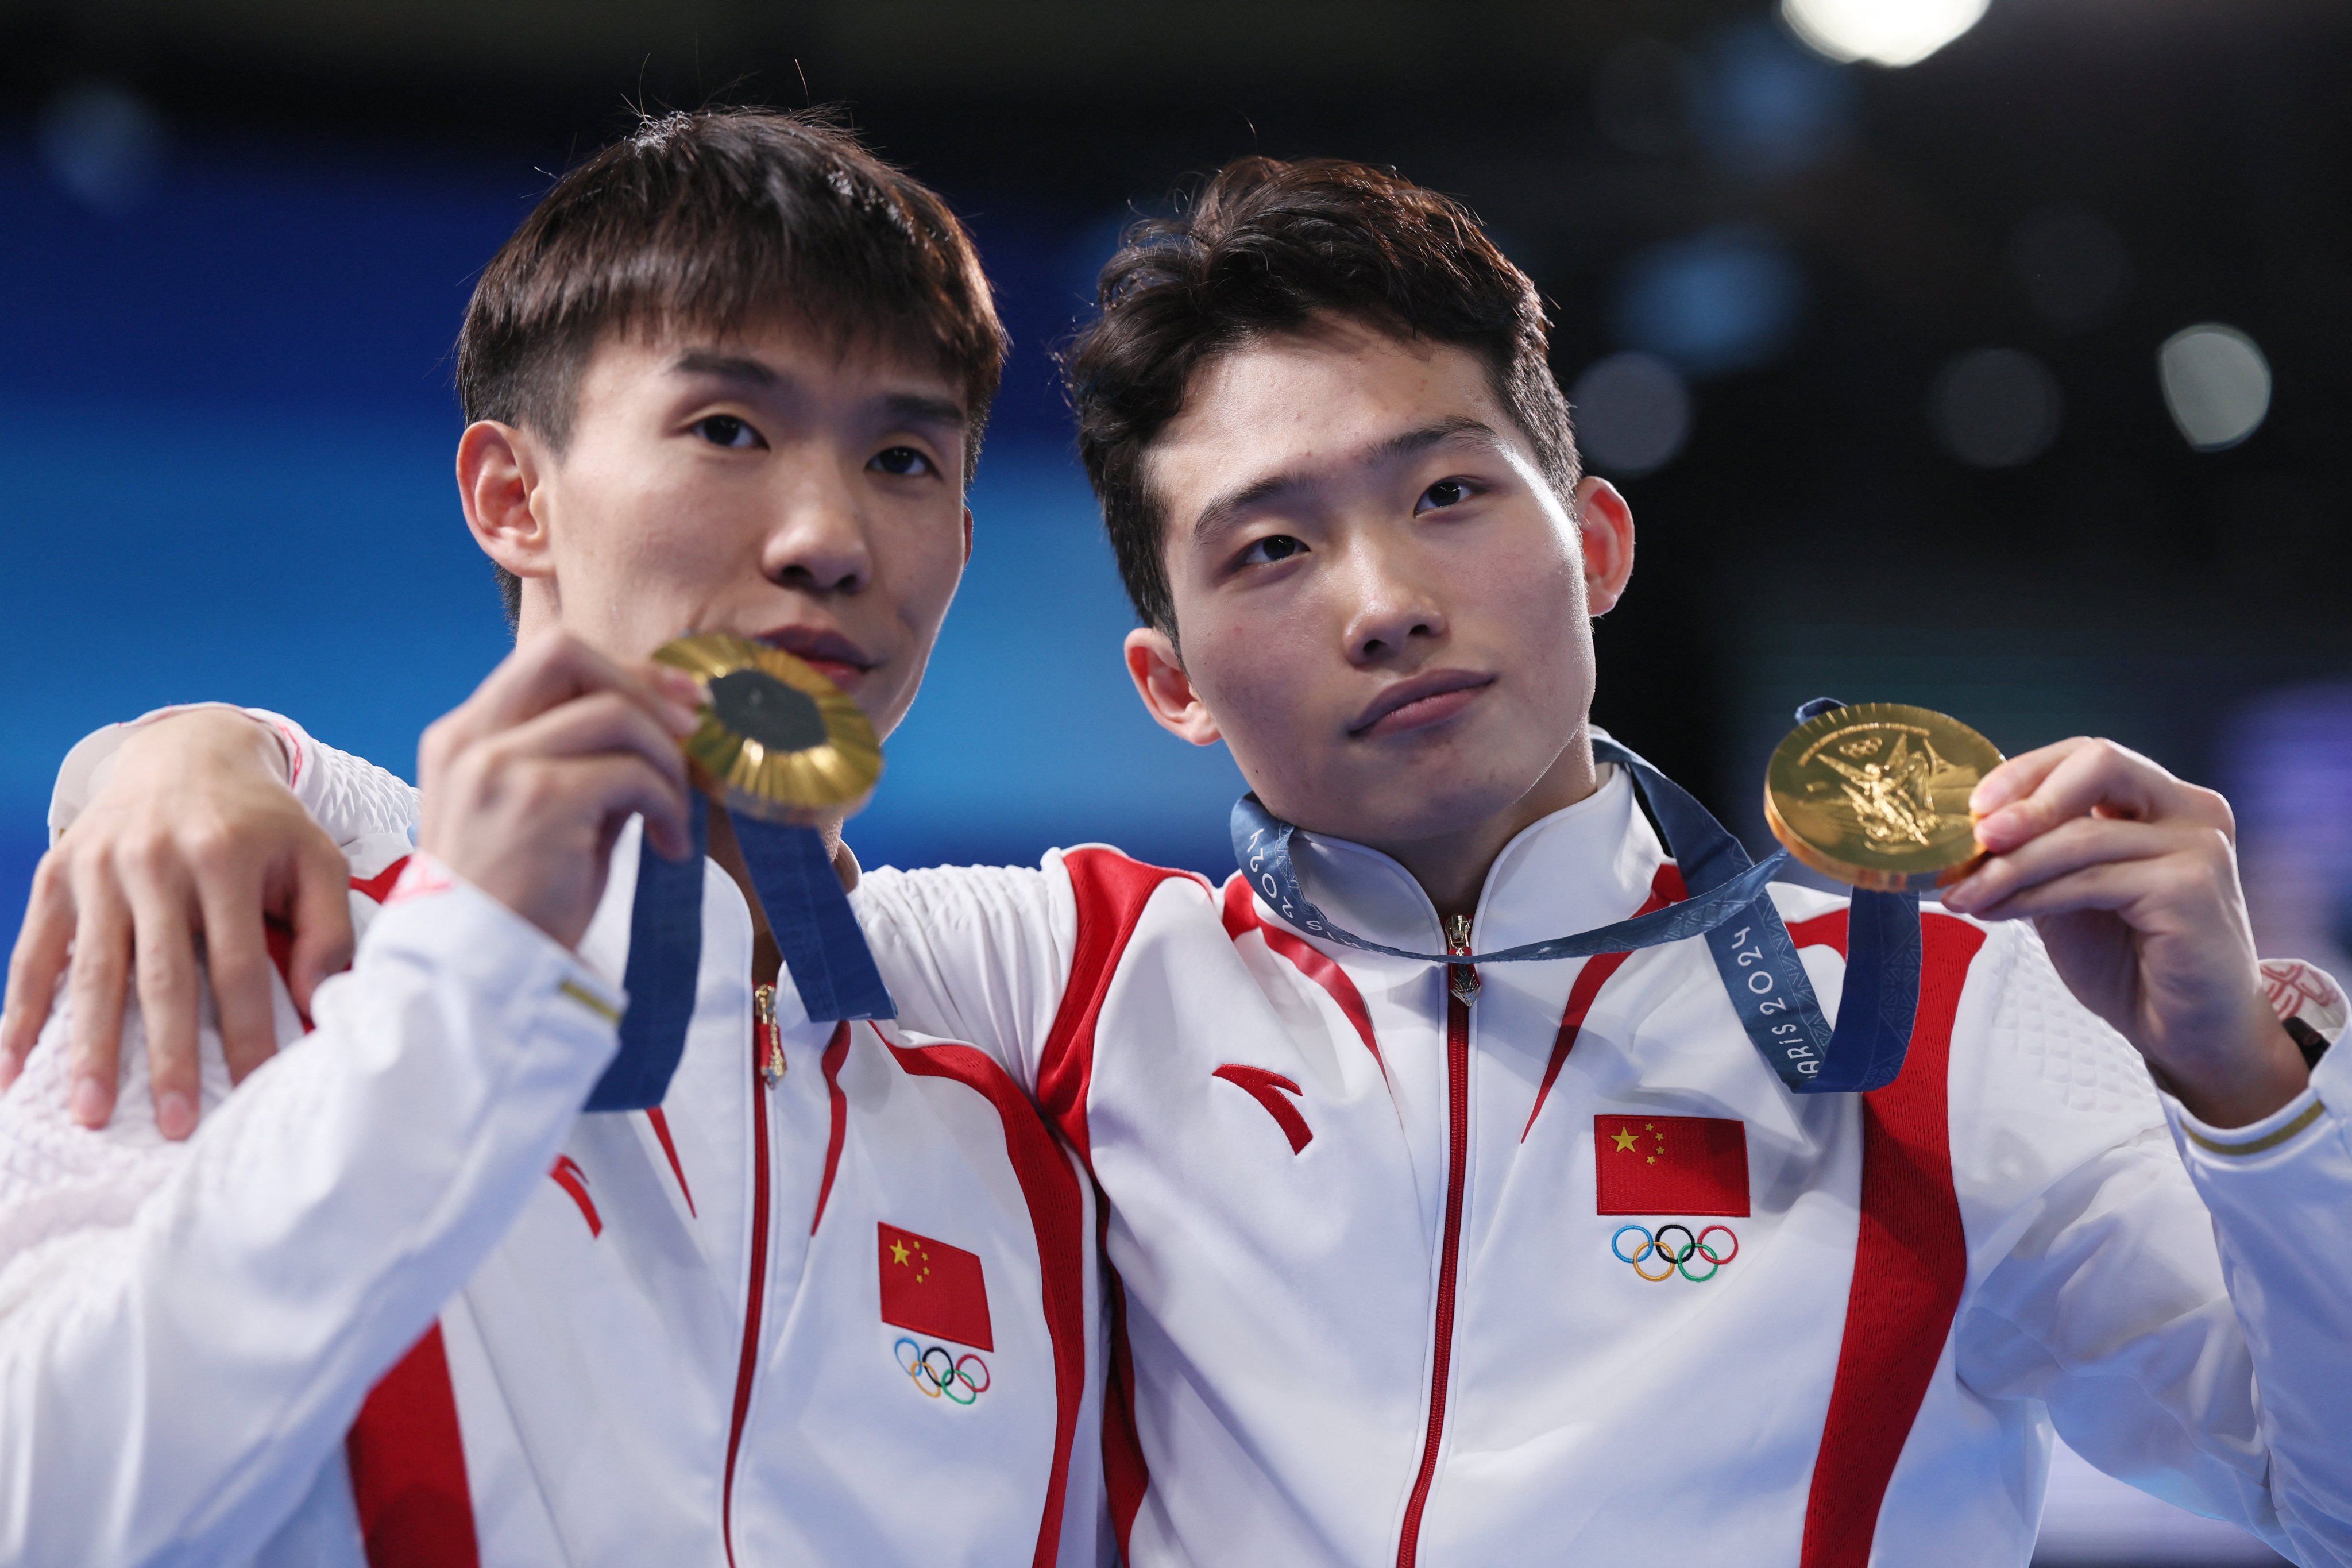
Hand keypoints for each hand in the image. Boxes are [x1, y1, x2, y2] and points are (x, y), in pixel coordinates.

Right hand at [0, 710, 350, 1137]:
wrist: (187, 752)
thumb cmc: (261, 823)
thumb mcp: (313, 856)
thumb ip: (326, 928)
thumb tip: (318, 1002)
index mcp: (225, 857)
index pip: (237, 965)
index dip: (246, 1032)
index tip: (253, 1089)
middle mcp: (156, 861)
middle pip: (161, 977)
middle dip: (166, 1058)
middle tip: (174, 1126)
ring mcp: (98, 868)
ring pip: (93, 973)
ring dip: (88, 1049)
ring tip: (91, 1114)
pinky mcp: (56, 873)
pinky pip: (34, 954)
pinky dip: (21, 1013)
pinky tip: (12, 1070)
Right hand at [419, 632, 701, 949]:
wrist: (475, 980)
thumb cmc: (518, 906)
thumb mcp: (543, 818)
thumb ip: (584, 765)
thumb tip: (661, 727)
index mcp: (463, 738)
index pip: (545, 659)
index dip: (621, 670)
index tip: (675, 701)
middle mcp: (470, 740)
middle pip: (564, 651)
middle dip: (641, 681)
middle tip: (691, 728)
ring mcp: (498, 765)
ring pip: (612, 711)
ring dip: (665, 758)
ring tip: (677, 812)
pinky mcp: (538, 799)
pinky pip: (631, 772)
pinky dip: (668, 801)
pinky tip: (670, 844)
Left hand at [1942, 737, 2308, 1127]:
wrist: (2188, 1033)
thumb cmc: (2133, 962)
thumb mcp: (2071, 894)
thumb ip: (2038, 856)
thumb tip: (1966, 835)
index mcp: (2165, 801)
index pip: (2088, 756)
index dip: (2026, 772)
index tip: (1973, 807)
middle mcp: (2191, 810)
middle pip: (2098, 763)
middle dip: (2026, 795)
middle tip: (1975, 835)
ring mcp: (2198, 846)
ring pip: (2081, 834)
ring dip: (2009, 866)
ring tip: (1962, 894)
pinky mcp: (2190, 888)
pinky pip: (2090, 880)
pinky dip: (2031, 895)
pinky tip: (1995, 911)